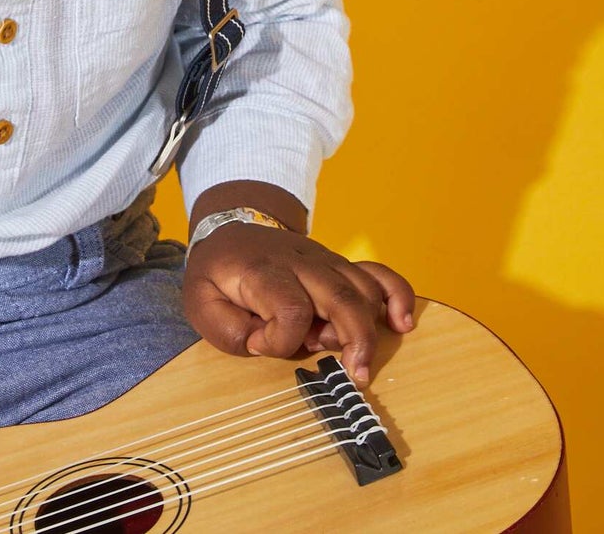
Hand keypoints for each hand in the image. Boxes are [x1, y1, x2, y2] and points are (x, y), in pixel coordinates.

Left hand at [183, 223, 415, 386]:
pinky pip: (378, 274)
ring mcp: (324, 260)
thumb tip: (266, 345)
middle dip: (355, 340)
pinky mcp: (339, 265)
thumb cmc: (217, 274)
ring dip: (366, 327)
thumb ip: (228, 330)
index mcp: (262, 270)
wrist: (230, 228)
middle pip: (342, 297)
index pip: (290, 308)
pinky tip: (402, 323)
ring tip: (349, 353)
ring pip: (364, 289)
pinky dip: (397, 296)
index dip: (281, 339)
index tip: (260, 344)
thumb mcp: (200, 303)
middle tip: (356, 375)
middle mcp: (300, 262)